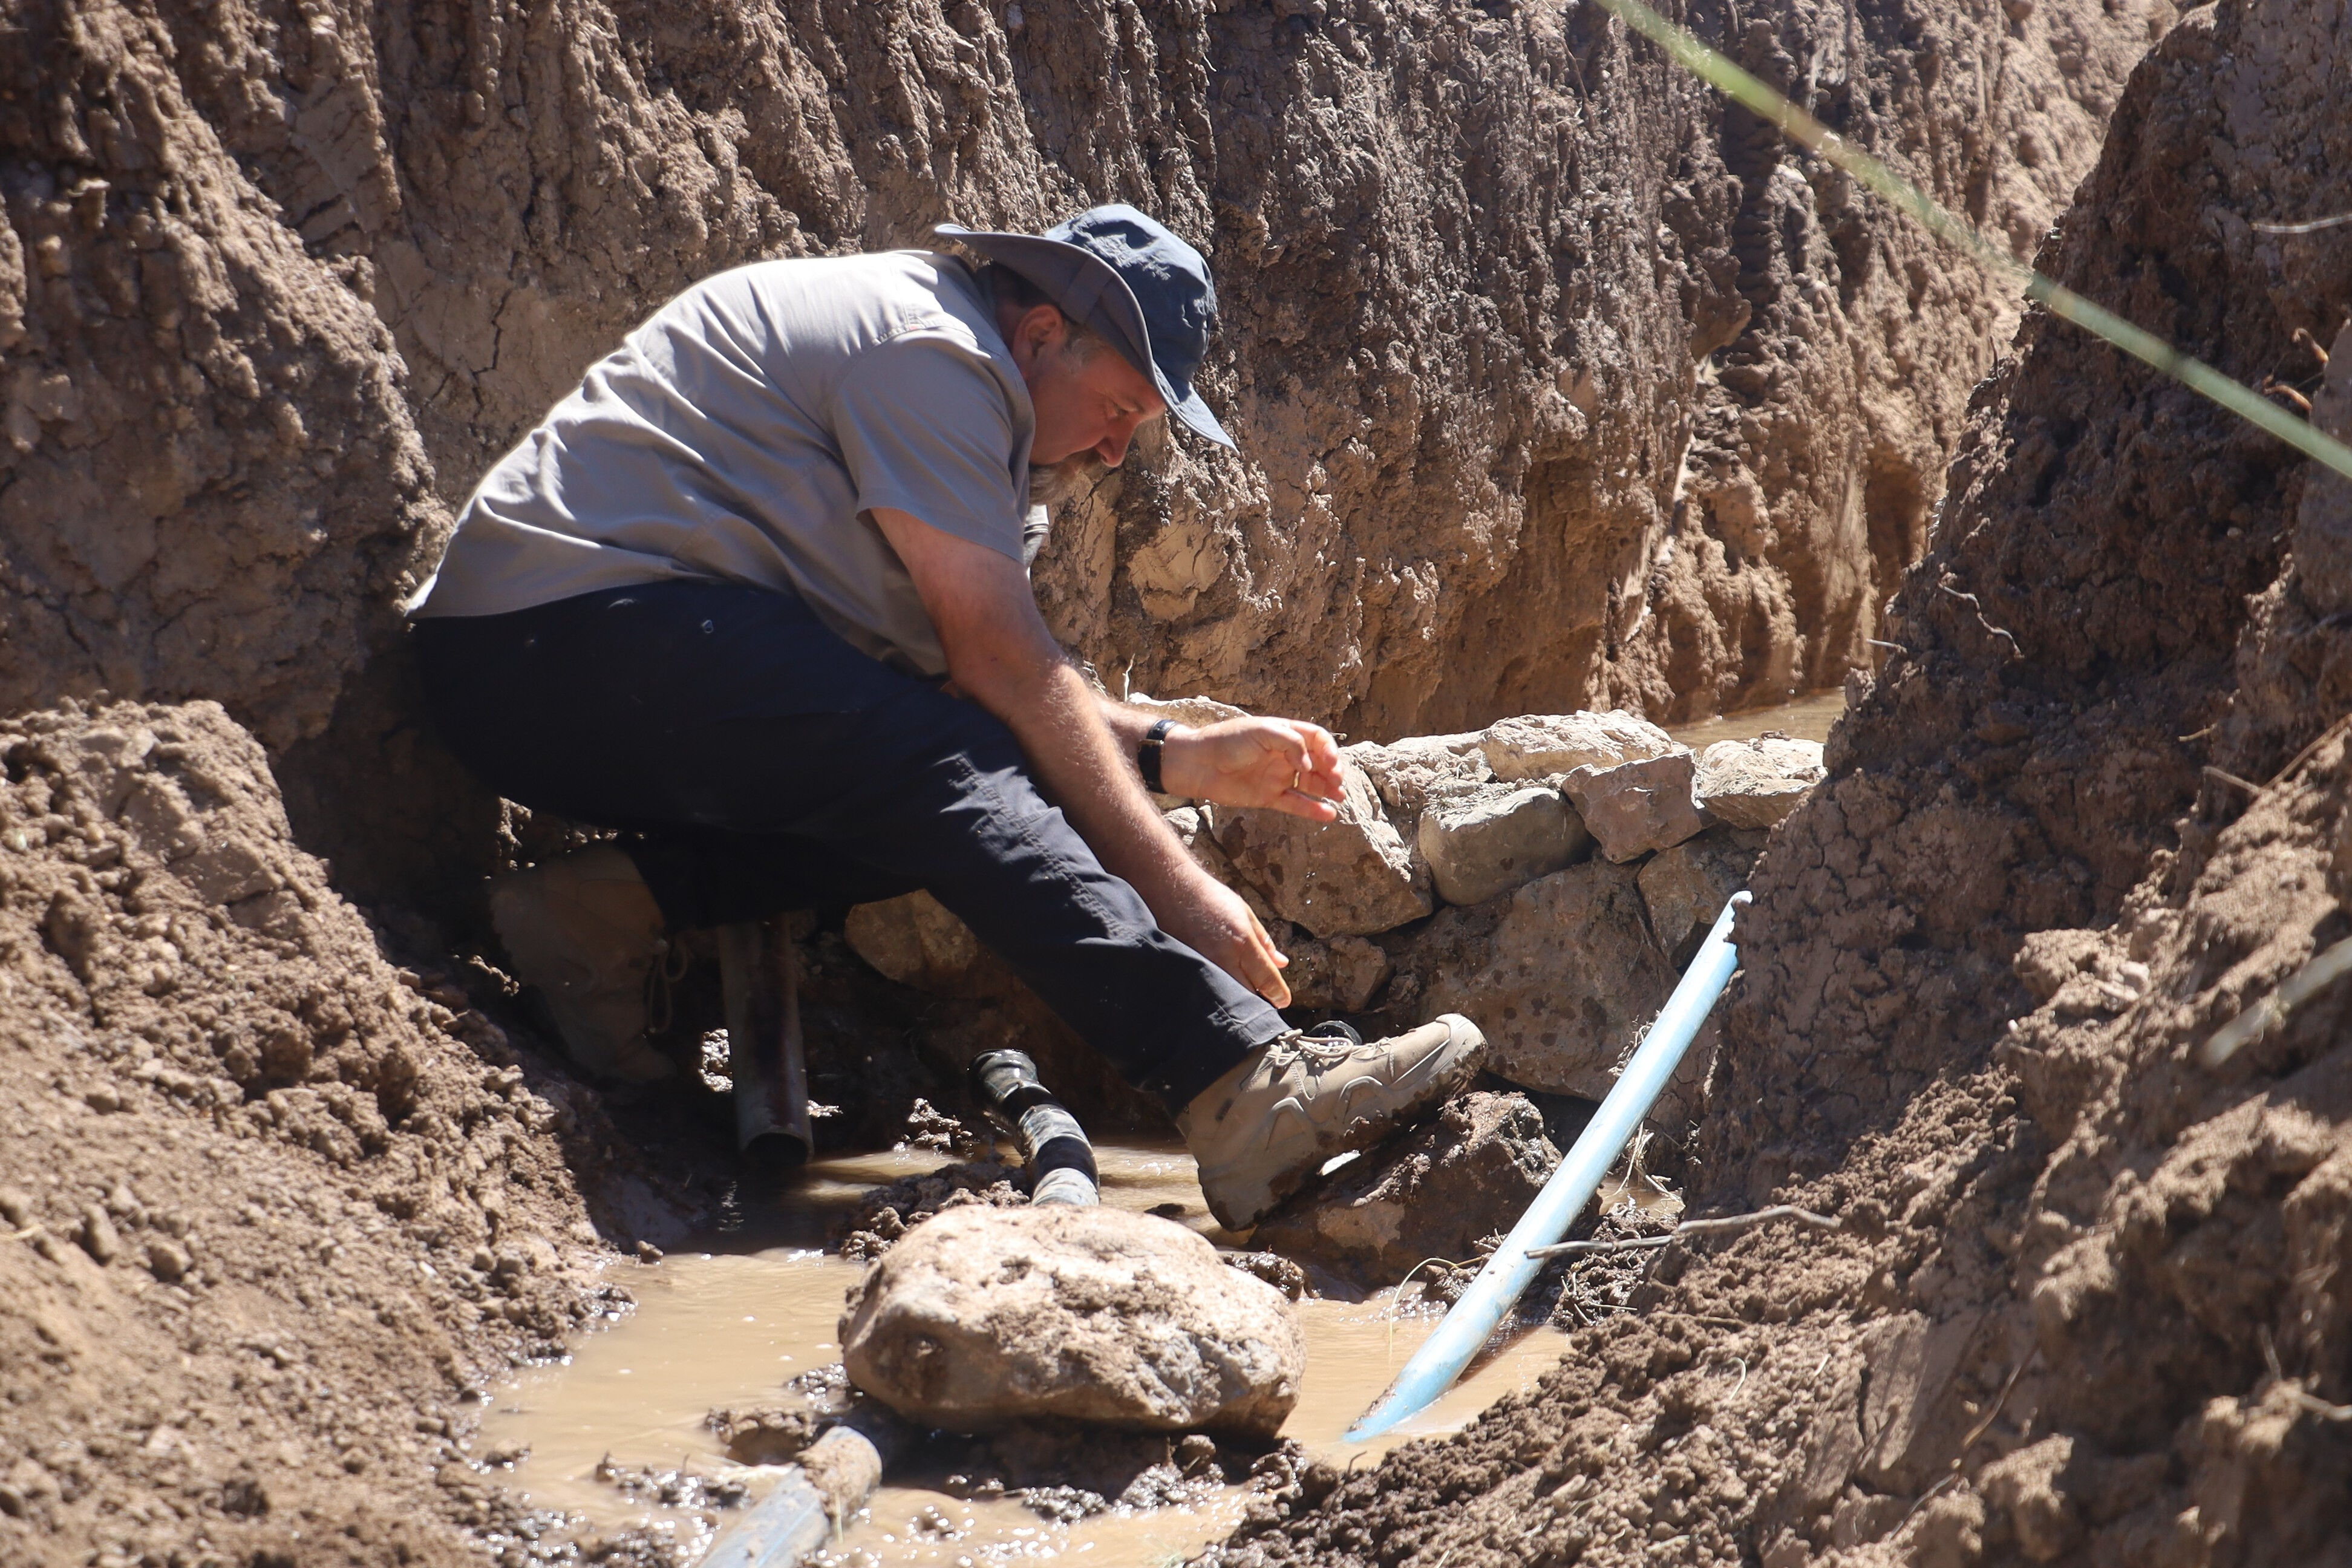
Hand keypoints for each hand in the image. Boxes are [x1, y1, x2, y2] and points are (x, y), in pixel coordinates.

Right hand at [1156, 869, 1292, 1007]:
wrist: (1173, 890)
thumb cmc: (1212, 899)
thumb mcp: (1245, 914)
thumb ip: (1264, 942)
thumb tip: (1282, 963)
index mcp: (1243, 943)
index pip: (1267, 980)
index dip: (1279, 994)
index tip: (1283, 1000)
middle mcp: (1224, 959)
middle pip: (1249, 994)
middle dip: (1260, 1000)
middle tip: (1266, 998)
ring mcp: (1204, 967)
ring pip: (1229, 996)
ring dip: (1239, 998)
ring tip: (1245, 995)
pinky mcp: (1188, 971)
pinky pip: (1210, 989)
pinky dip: (1220, 992)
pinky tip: (1223, 989)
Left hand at [1161, 717, 1345, 821]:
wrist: (1199, 763)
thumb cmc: (1228, 741)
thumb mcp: (1262, 731)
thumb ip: (1290, 744)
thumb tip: (1308, 766)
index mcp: (1285, 734)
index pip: (1317, 739)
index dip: (1328, 749)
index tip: (1330, 762)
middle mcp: (1285, 756)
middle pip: (1318, 763)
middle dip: (1332, 771)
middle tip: (1337, 781)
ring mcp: (1278, 777)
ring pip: (1310, 784)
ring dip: (1327, 790)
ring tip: (1340, 797)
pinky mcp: (1269, 797)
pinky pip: (1296, 803)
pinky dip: (1313, 809)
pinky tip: (1329, 814)